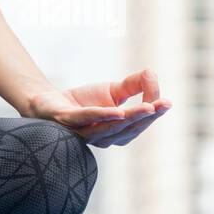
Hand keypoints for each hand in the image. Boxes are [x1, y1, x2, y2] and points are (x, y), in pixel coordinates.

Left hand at [26, 70, 171, 147]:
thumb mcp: (113, 91)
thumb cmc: (82, 101)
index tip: (167, 102)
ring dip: (131, 118)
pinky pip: (86, 120)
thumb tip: (152, 74)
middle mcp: (100, 138)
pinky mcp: (66, 121)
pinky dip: (103, 116)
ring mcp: (82, 132)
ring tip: (148, 107)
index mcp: (114, 134)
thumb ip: (134, 85)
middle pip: (127, 130)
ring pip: (110, 128)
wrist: (46, 101)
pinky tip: (117, 111)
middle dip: (147, 117)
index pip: (137, 127)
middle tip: (163, 104)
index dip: (152, 115)